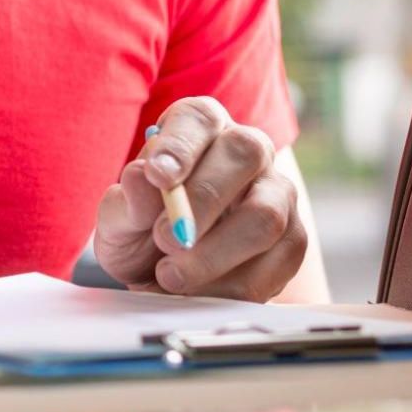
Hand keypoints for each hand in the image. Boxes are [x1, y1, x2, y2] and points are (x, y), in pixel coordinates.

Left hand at [92, 95, 306, 300]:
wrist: (161, 270)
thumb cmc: (139, 228)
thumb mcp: (119, 217)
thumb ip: (127, 200)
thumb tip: (140, 177)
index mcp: (200, 126)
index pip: (199, 118)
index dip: (179, 145)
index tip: (157, 176)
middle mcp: (249, 150)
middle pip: (245, 154)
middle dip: (203, 202)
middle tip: (165, 239)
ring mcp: (277, 194)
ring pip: (266, 216)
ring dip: (214, 254)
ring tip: (170, 275)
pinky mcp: (292, 241)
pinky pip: (274, 264)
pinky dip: (228, 287)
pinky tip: (194, 293)